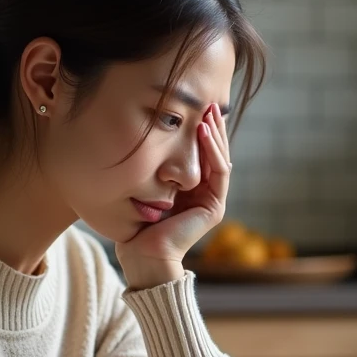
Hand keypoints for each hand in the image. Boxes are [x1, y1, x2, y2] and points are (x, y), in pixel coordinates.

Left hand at [116, 104, 230, 288]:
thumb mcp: (145, 185)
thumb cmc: (136, 223)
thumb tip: (146, 136)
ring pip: (220, 159)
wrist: (142, 254)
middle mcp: (205, 193)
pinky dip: (212, 152)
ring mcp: (212, 200)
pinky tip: (204, 133)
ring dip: (216, 135)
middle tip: (210, 102)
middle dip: (213, 127)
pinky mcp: (214, 207)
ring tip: (210, 111)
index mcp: (191, 189)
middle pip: (214, 153)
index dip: (202, 131)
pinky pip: (219, 173)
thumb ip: (155, 167)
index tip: (195, 107)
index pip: (202, 154)